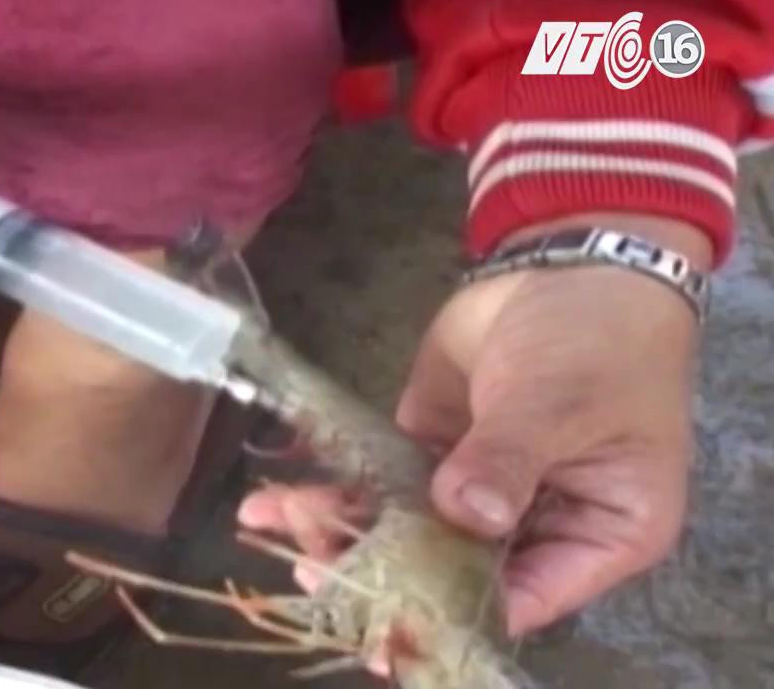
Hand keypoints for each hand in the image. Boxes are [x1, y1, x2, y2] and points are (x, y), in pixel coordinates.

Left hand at [240, 213, 707, 637]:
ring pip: (405, 533)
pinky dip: (336, 491)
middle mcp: (533, 526)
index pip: (522, 599)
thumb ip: (507, 459)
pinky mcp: (431, 449)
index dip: (452, 610)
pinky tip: (281, 496)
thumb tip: (464, 511)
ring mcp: (476, 488)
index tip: (385, 610)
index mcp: (598, 535)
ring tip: (274, 521)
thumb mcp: (559, 402)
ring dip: (342, 532)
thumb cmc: (597, 340)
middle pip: (451, 573)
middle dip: (380, 572)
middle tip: (310, 568)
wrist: (569, 262)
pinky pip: (382, 485)